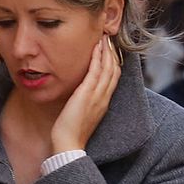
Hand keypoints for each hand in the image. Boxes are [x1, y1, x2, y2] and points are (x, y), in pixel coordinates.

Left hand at [50, 37, 120, 154]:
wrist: (69, 145)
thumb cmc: (71, 133)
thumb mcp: (83, 114)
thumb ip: (85, 103)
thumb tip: (80, 94)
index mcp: (104, 103)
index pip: (114, 78)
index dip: (114, 62)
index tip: (111, 50)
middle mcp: (104, 97)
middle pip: (115, 70)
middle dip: (113, 53)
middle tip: (110, 38)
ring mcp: (97, 95)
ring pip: (108, 68)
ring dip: (107, 51)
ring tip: (105, 37)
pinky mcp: (87, 94)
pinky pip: (96, 71)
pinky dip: (98, 57)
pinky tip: (96, 47)